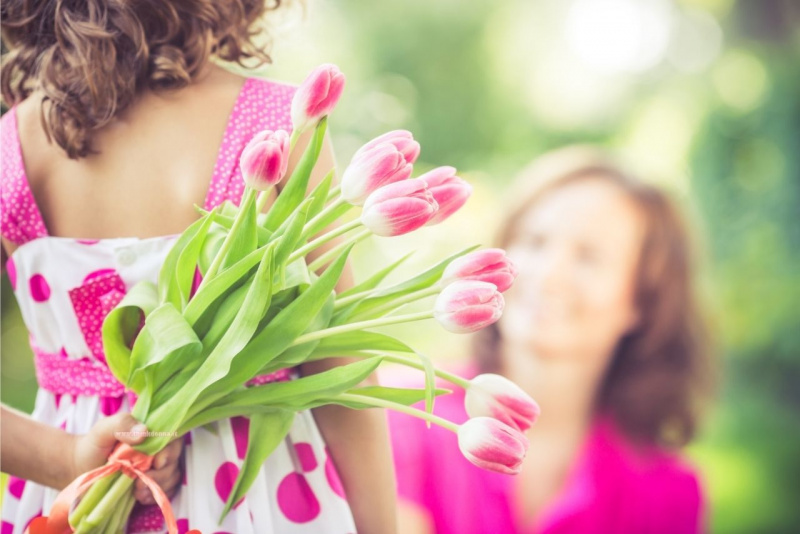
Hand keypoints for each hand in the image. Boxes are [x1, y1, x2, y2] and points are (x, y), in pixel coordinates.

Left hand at [69, 412, 184, 503]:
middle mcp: (159, 448)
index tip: (157, 463)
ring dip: (158, 486)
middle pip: (174, 460)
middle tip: (139, 482)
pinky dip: (155, 496)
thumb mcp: (103, 430)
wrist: (80, 467)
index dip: (170, 451)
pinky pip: (166, 490)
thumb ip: (122, 424)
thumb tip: (144, 432)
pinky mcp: (152, 483)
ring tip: (137, 492)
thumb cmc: (93, 445)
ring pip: (172, 476)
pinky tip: (140, 497)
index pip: (174, 437)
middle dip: (161, 474)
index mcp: (152, 431)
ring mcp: (157, 467)